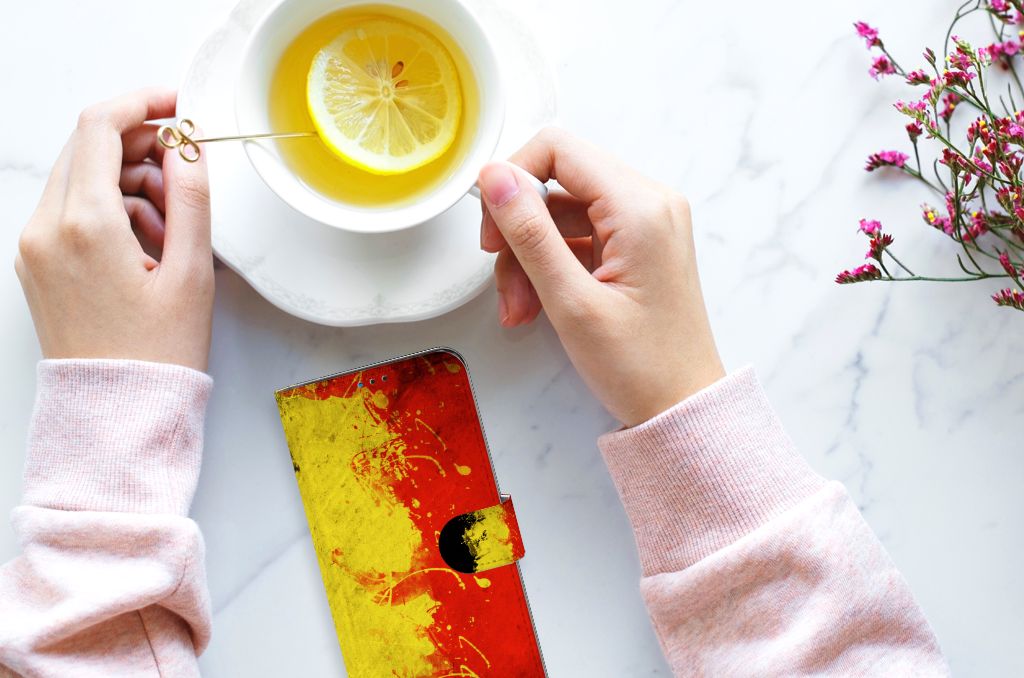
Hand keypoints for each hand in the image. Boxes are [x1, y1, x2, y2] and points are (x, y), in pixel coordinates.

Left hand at [15, 88, 213, 371]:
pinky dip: (111, 210)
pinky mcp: (37, 263)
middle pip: (88, 147)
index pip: (101, 127)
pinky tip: (147, 244)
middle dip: (141, 147)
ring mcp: (35, 246)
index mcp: (85, 225)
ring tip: (173, 228)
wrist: (117, 412)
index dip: (143, 103)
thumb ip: (192, 198)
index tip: (177, 105)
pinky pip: (72, 210)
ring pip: (81, 178)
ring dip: (129, 182)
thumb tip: (188, 147)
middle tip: (185, 173)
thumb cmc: (157, 354)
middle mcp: (47, 229)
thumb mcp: (192, 273)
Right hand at [478, 128, 723, 426]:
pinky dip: (550, 267)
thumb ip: (530, 233)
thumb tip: (494, 177)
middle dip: (519, 231)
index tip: (492, 228)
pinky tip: (537, 307)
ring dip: (529, 258)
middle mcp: (648, 203)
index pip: (558, 149)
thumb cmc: (640, 366)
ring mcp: (644, 224)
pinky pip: (578, 237)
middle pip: (557, 182)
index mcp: (640, 207)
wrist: (683, 408)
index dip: (513, 179)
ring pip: (561, 214)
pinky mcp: (637, 246)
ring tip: (520, 310)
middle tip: (502, 279)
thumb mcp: (571, 302)